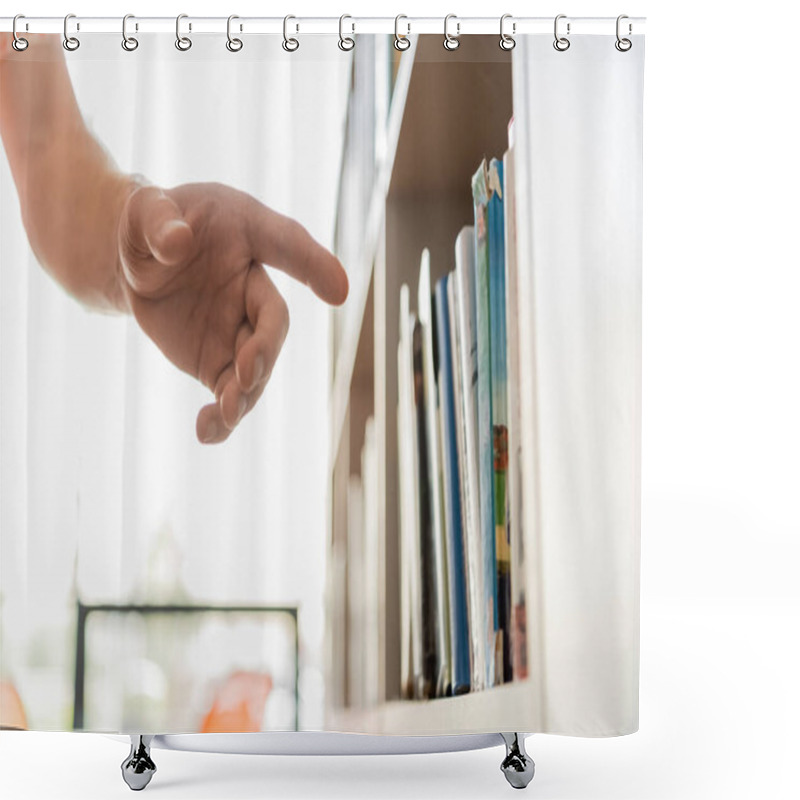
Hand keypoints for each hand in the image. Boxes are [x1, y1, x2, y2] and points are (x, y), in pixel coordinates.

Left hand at [116, 181, 347, 443]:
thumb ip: (157, 219)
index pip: (287, 244)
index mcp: (247, 234)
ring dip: (247, 392)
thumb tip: (174, 244)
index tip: (338, 291)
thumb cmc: (151, 224)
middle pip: (274, 320)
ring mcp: (238, 328)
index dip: (314, 265)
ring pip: (257, 366)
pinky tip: (207, 432)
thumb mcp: (143, 209)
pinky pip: (229, 393)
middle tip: (246, 371)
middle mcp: (252, 286)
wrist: (136, 262)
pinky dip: (223, 417)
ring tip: (225, 413)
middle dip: (266, 347)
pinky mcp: (217, 361)